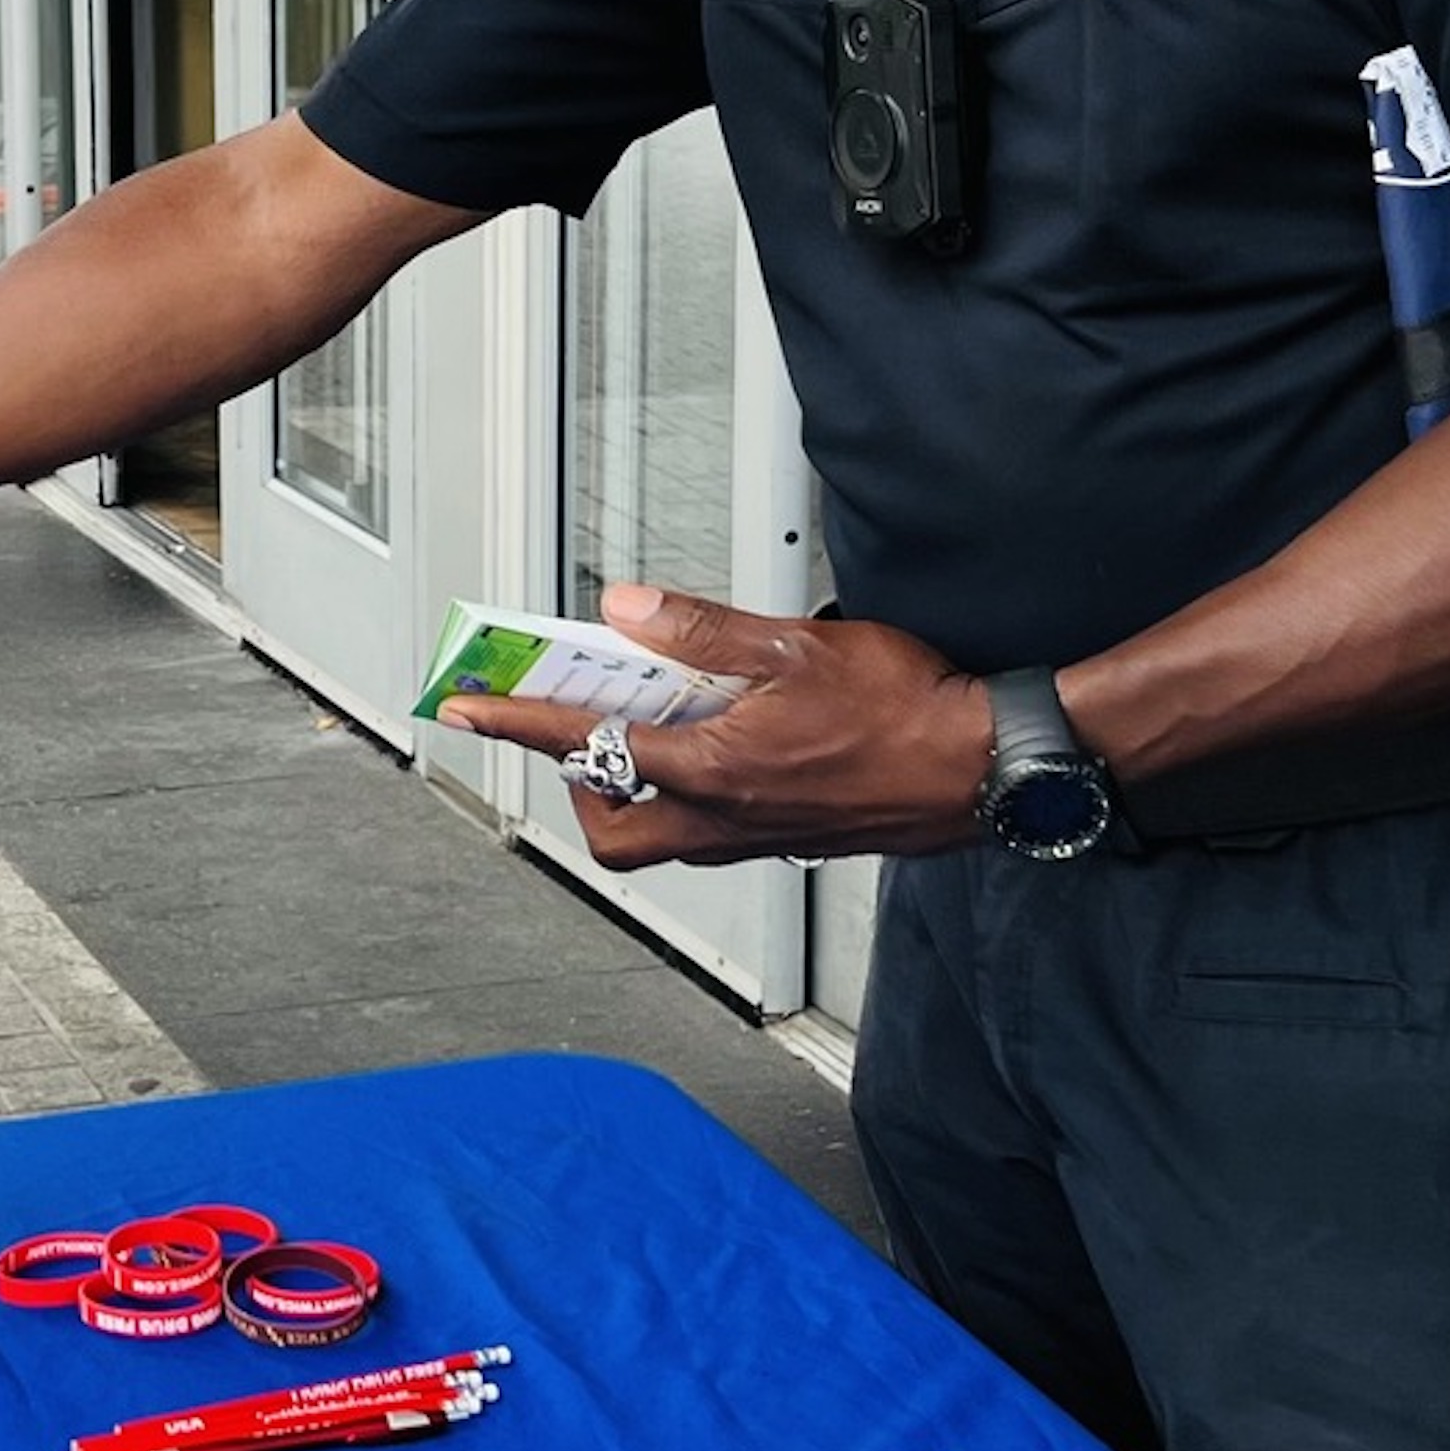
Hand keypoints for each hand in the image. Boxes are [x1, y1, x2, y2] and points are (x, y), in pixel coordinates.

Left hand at [440, 583, 996, 868]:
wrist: (984, 767)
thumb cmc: (908, 712)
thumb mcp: (799, 645)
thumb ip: (703, 630)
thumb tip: (626, 610)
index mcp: (711, 767)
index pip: (581, 745)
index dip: (512, 724)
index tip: (465, 710)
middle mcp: (723, 818)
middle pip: (610, 828)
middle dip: (575, 784)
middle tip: (575, 731)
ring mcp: (755, 837)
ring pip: (659, 839)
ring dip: (631, 794)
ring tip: (643, 734)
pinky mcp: (788, 839)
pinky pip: (709, 835)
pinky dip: (686, 798)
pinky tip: (714, 749)